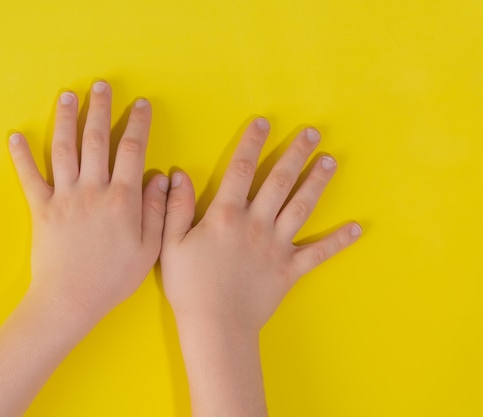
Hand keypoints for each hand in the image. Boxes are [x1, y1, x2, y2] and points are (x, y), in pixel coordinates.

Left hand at [9, 81, 168, 326]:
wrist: (70, 299)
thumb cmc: (113, 278)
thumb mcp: (149, 248)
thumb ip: (157, 210)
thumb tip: (161, 177)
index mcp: (121, 199)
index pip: (132, 151)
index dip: (137, 124)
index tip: (140, 104)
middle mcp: (92, 190)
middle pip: (96, 140)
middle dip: (100, 109)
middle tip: (101, 85)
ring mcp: (64, 197)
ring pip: (64, 149)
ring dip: (65, 119)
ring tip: (68, 95)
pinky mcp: (41, 209)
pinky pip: (29, 177)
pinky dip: (21, 156)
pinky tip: (15, 136)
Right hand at [161, 118, 360, 331]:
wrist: (216, 326)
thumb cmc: (190, 286)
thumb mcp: (171, 243)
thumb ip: (175, 207)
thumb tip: (178, 173)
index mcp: (226, 215)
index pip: (239, 169)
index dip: (251, 143)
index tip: (263, 122)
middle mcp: (256, 224)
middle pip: (279, 181)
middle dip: (296, 154)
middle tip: (313, 132)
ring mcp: (277, 246)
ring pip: (301, 207)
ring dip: (317, 182)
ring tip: (330, 161)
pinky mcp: (290, 269)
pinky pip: (318, 252)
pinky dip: (338, 240)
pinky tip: (357, 228)